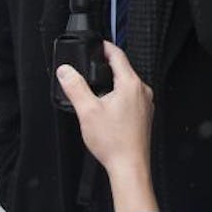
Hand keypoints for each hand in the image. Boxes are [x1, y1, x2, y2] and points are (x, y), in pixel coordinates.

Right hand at [57, 42, 156, 211]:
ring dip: (112, 82)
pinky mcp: (145, 116)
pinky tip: (107, 107)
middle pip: (123, 69)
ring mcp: (146, 104)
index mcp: (131, 84)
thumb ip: (75, 87)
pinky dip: (118, 96)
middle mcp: (142, 91)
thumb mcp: (87, 110)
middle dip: (106, 66)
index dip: (104, 47)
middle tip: (90, 65)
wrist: (129, 167)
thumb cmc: (114, 142)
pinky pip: (131, 97)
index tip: (96, 44)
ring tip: (96, 87)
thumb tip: (66, 71)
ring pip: (127, 84)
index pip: (118, 55)